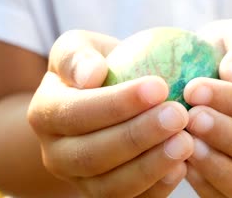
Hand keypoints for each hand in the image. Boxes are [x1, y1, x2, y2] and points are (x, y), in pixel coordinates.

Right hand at [28, 30, 193, 196]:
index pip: (76, 112)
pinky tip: (182, 166)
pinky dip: (157, 189)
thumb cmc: (97, 67)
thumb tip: (90, 74)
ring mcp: (80, 181)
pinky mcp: (106, 196)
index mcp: (45, 114)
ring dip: (150, 166)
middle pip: (91, 155)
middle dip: (137, 137)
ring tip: (186, 142)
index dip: (116, 103)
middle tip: (178, 115)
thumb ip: (76, 56)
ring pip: (110, 187)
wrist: (101, 102)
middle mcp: (56, 155)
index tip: (159, 86)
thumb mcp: (80, 47)